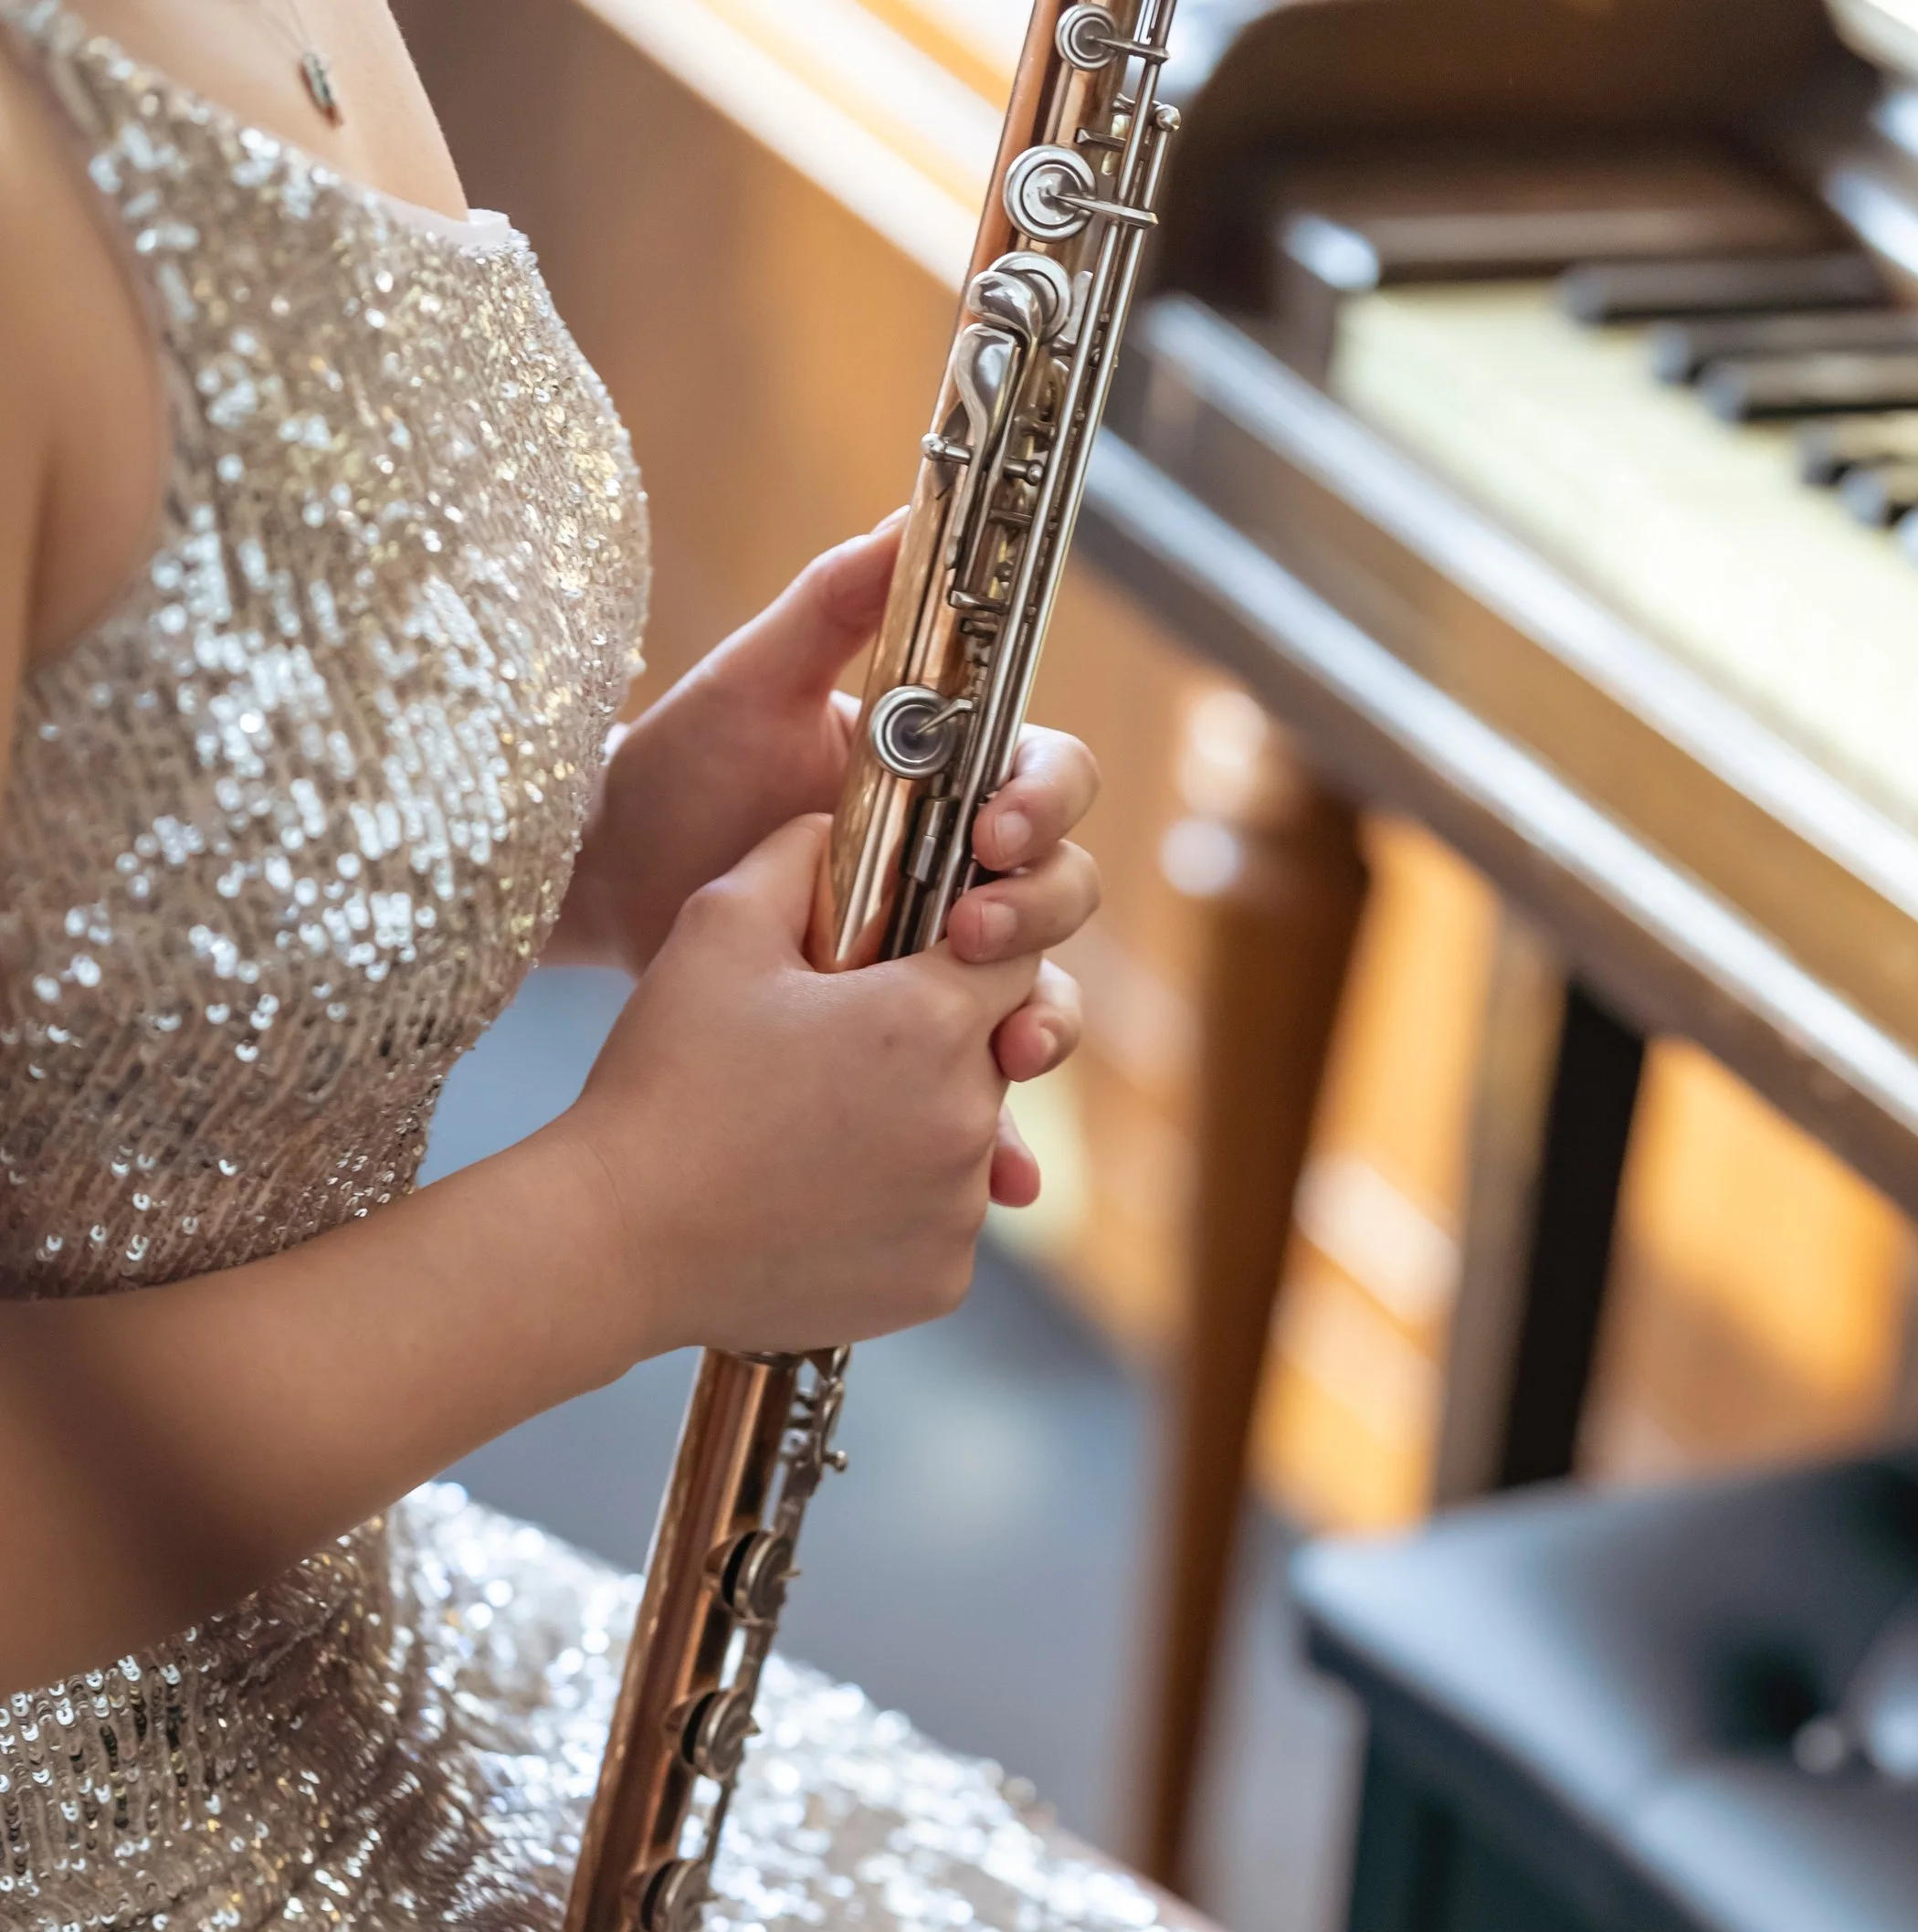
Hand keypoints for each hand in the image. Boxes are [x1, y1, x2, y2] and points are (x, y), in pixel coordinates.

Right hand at [550, 813, 1041, 1364]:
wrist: (619, 1239)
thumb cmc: (665, 1079)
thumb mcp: (719, 925)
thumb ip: (802, 851)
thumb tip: (844, 824)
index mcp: (933, 1020)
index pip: (1014, 957)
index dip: (965, 952)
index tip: (911, 963)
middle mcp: (968, 1118)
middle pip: (994, 1056)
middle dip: (936, 1045)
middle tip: (839, 1055)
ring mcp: (959, 1213)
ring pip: (971, 1147)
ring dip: (918, 1132)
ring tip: (817, 1132)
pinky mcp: (939, 1285)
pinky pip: (943, 1230)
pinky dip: (899, 1216)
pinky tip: (819, 1201)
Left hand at [555, 520, 1100, 1175]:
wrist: (605, 889)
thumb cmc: (675, 770)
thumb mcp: (746, 685)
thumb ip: (832, 609)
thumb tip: (904, 515)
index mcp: (947, 783)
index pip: (1046, 785)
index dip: (1043, 809)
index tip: (988, 833)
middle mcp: (956, 874)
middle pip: (1061, 895)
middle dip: (1039, 921)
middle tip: (970, 945)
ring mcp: (933, 965)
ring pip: (1040, 997)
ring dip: (1044, 1030)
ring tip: (1009, 1063)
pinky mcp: (904, 1043)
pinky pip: (975, 1095)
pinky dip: (1001, 1141)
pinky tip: (1004, 1179)